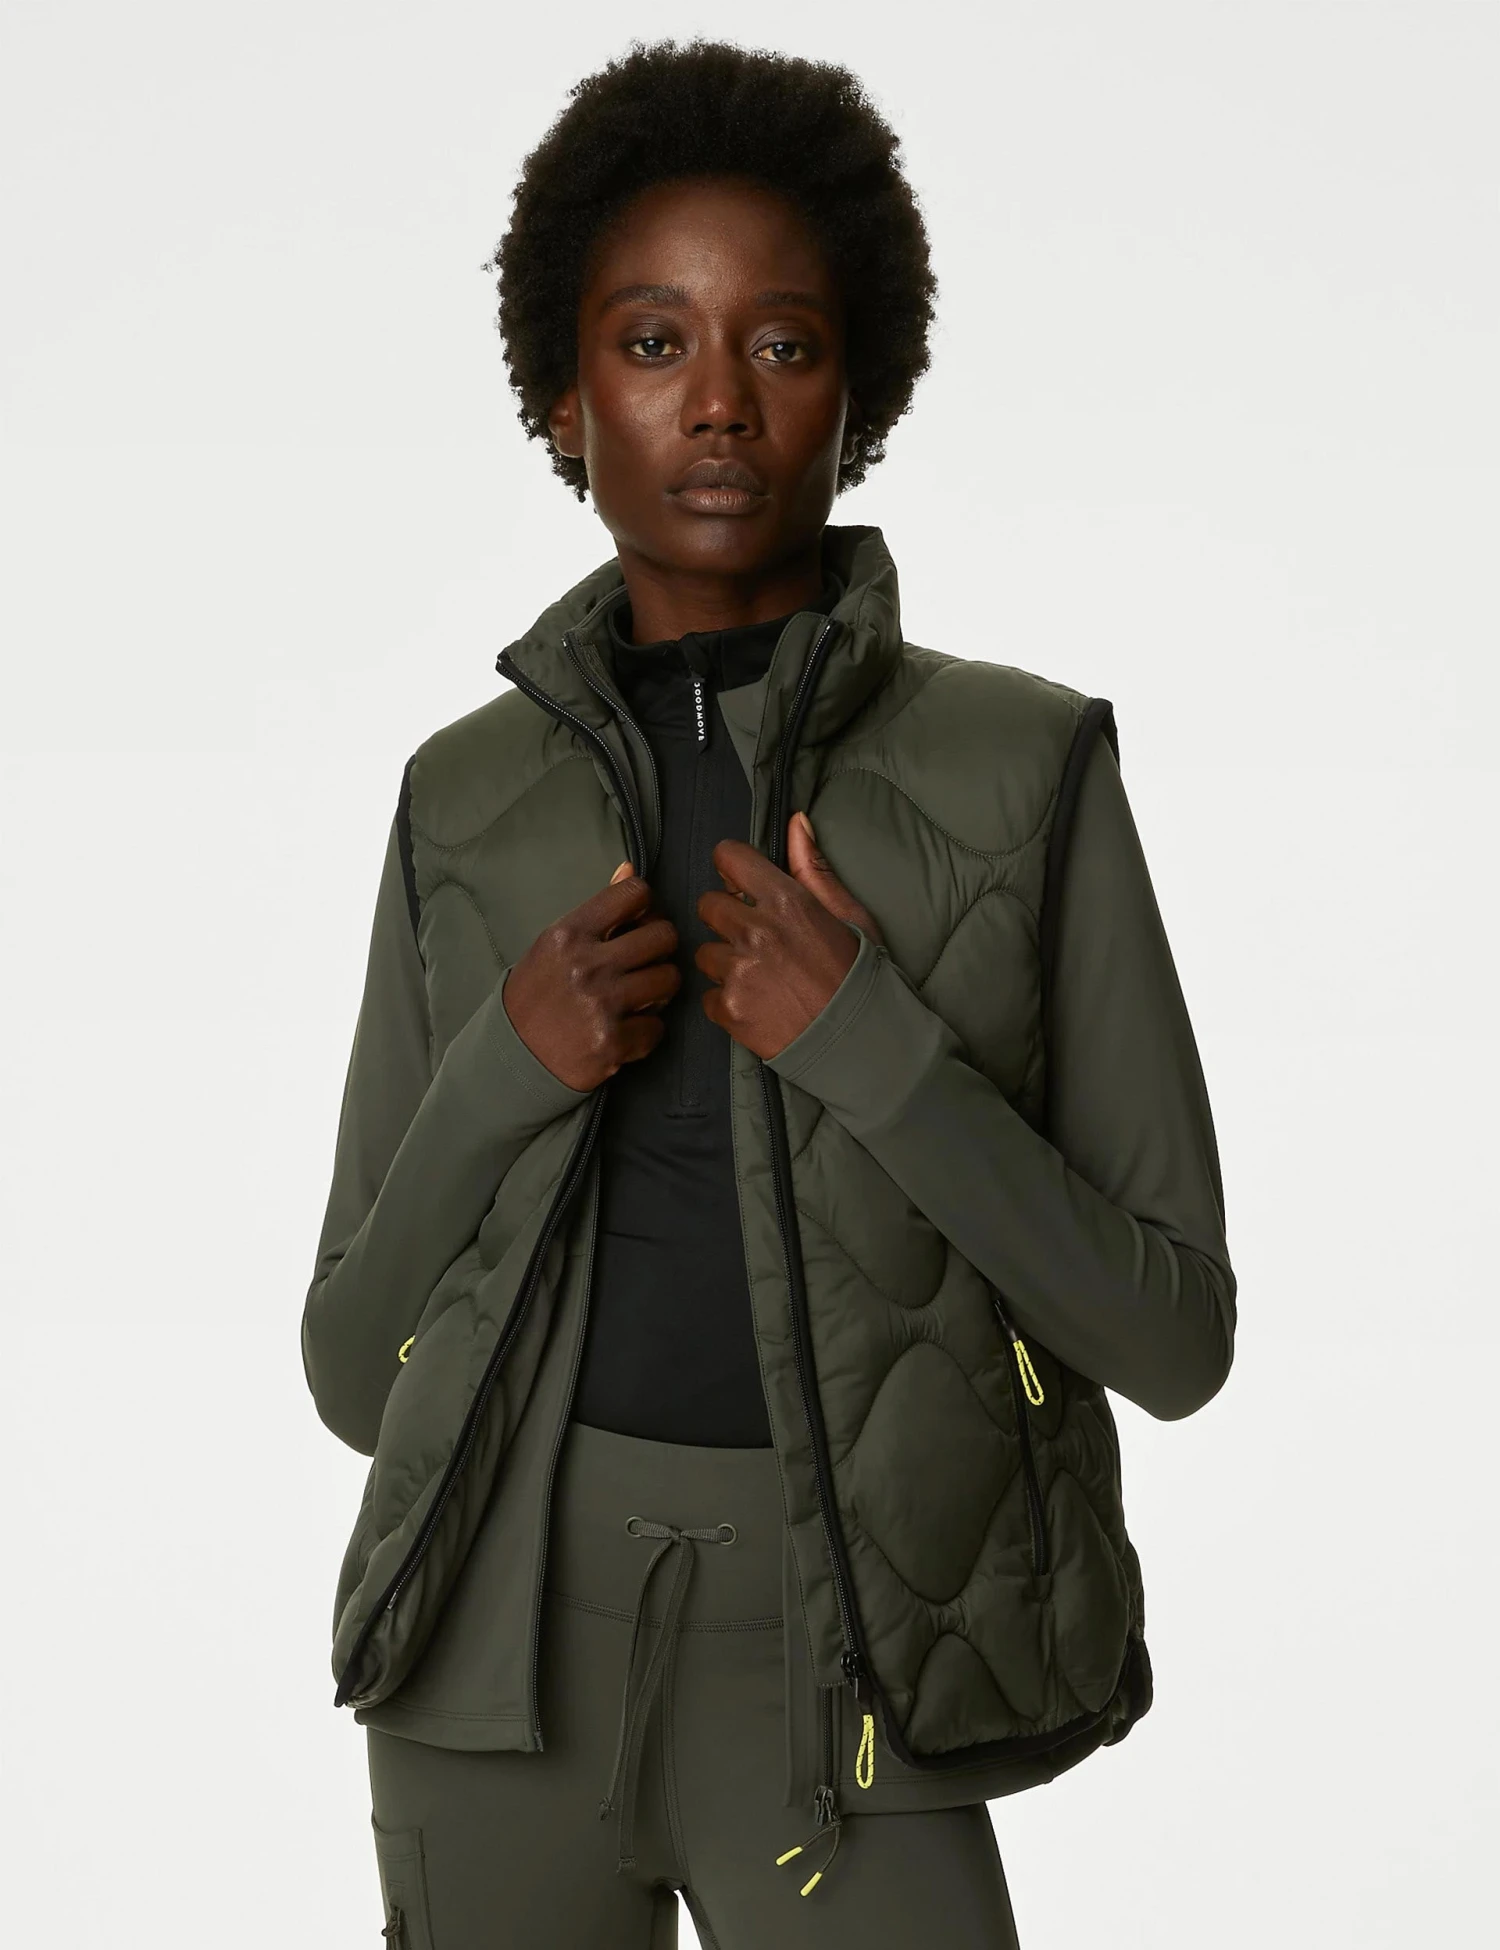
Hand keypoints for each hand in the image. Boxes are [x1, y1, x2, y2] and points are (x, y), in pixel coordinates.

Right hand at [504, 863, 680, 1091]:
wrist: (513, 1056)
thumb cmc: (536, 993)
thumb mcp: (555, 945)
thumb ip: (597, 911)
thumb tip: (630, 870)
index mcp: (570, 934)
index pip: (634, 894)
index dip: (646, 906)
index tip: (639, 922)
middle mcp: (587, 965)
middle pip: (664, 936)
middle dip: (660, 948)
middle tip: (646, 961)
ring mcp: (602, 1005)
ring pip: (669, 979)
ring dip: (660, 988)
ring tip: (640, 994)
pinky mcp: (613, 1042)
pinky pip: (659, 1026)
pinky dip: (647, 1029)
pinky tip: (627, 1028)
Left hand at [695, 811, 884, 1060]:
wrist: (863, 1042)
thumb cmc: (860, 976)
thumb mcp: (849, 915)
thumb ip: (814, 868)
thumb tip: (795, 821)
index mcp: (786, 901)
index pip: (728, 858)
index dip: (732, 868)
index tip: (740, 884)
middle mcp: (756, 932)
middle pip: (707, 906)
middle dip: (726, 919)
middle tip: (756, 940)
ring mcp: (739, 973)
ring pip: (705, 954)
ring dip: (725, 964)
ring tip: (762, 979)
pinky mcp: (729, 1010)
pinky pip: (708, 996)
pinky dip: (727, 1002)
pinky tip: (758, 1006)